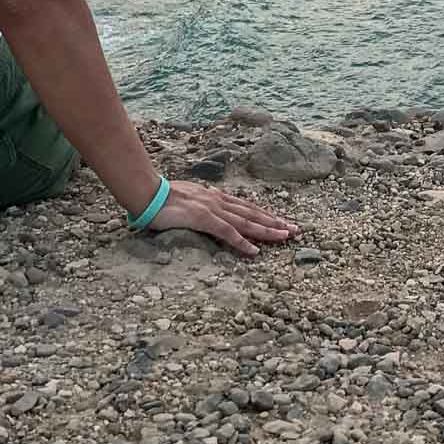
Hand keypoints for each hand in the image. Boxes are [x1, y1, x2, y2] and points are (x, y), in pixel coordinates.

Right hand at [146, 181, 297, 257]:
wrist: (146, 192)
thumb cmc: (162, 197)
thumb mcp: (188, 199)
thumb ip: (200, 206)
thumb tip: (207, 213)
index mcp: (215, 197)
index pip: (246, 207)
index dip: (265, 214)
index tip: (281, 221)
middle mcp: (219, 201)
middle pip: (253, 213)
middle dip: (275, 221)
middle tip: (296, 229)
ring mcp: (213, 209)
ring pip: (247, 222)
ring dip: (267, 230)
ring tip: (285, 236)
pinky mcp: (204, 218)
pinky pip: (227, 233)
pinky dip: (243, 242)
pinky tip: (255, 251)